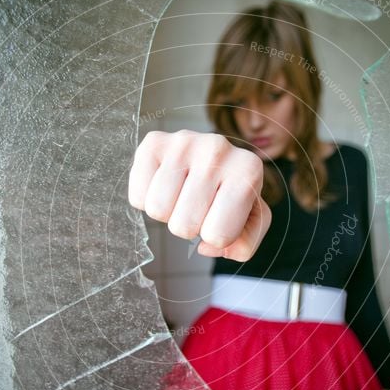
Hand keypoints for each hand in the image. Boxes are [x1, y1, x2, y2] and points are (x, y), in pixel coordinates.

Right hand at [128, 130, 271, 261]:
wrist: (215, 156)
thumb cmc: (232, 192)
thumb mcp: (251, 221)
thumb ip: (244, 245)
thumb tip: (205, 247)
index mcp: (248, 170)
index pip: (218, 235)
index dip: (216, 237)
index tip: (221, 215)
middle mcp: (217, 150)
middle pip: (184, 226)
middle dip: (190, 226)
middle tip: (199, 204)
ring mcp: (183, 142)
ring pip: (157, 210)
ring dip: (168, 213)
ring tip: (183, 194)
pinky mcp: (154, 143)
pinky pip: (138, 196)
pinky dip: (147, 199)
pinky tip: (166, 184)